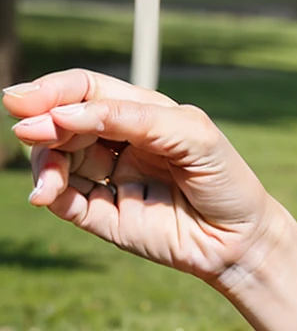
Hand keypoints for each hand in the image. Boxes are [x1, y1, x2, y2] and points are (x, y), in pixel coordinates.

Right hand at [3, 70, 286, 290]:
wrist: (241, 239)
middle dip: (44, 124)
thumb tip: (64, 114)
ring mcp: (109, 178)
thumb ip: (132, 119)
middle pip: (65, 122)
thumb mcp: (191, 135)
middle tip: (28, 131)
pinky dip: (49, 193)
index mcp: (142, 113)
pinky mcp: (103, 216)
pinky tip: (46, 194)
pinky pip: (64, 200)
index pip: (87, 91)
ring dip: (44, 162)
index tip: (21, 98)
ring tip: (47, 178)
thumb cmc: (225, 178)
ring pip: (58, 160)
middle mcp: (120, 142)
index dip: (54, 91)